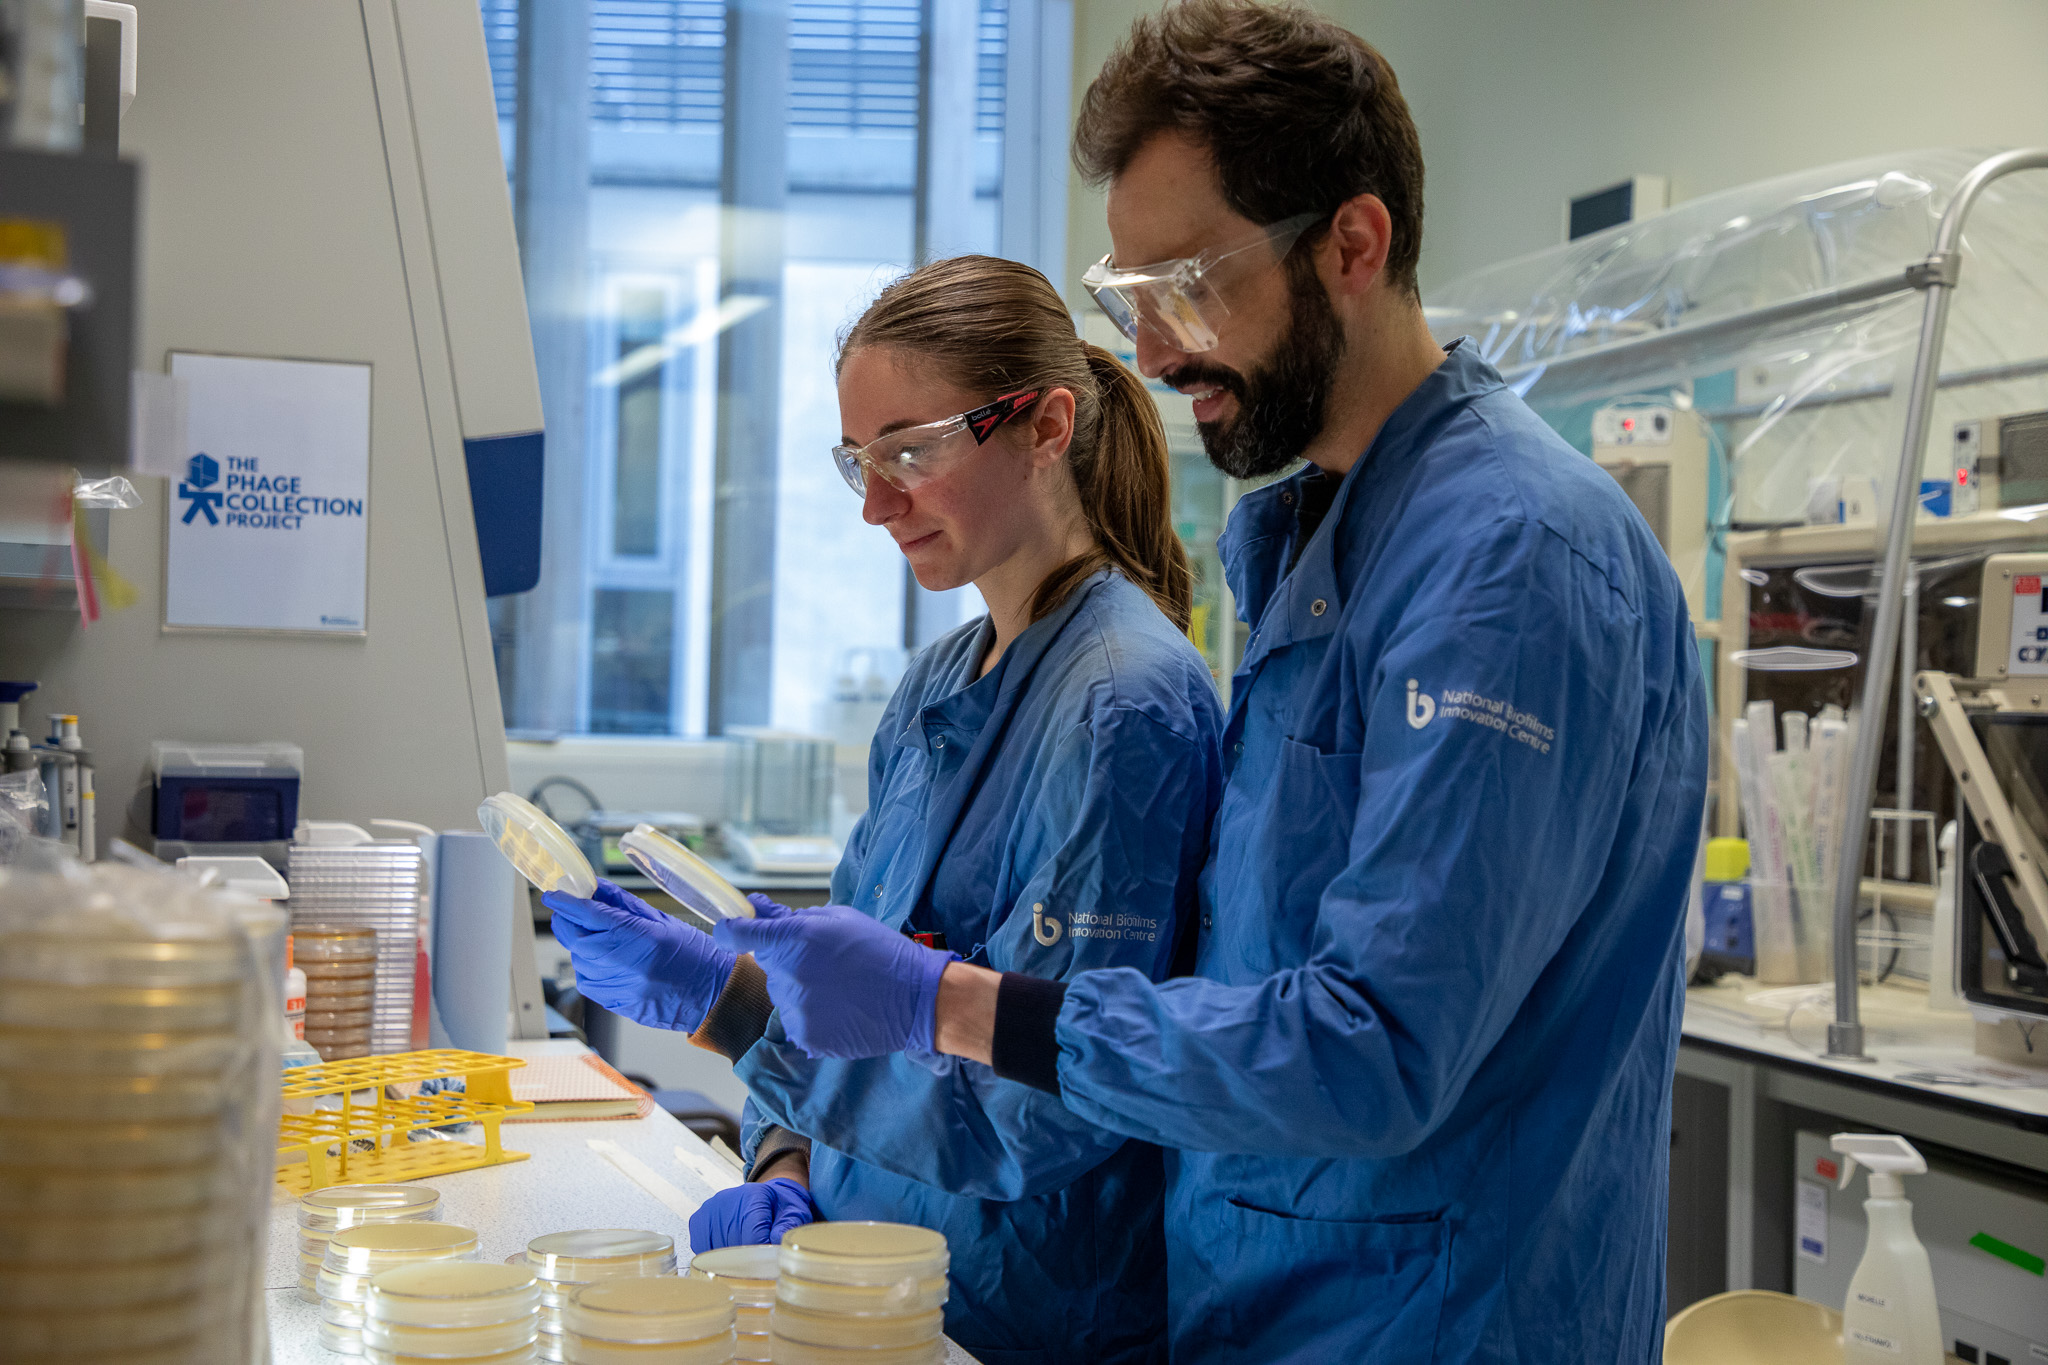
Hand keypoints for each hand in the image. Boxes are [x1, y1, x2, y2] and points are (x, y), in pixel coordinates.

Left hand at [544, 880, 736, 1031]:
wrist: (714, 995)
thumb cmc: (695, 956)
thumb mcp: (661, 920)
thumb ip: (622, 904)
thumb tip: (594, 888)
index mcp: (641, 938)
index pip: (590, 915)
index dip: (567, 902)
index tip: (555, 893)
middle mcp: (627, 965)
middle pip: (577, 939)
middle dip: (567, 922)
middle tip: (568, 911)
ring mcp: (621, 988)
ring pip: (579, 962)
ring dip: (579, 946)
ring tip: (596, 937)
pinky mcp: (618, 1005)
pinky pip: (587, 983)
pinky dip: (587, 968)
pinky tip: (602, 960)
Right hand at [688, 1177, 816, 1250]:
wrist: (764, 1196)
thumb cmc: (780, 1208)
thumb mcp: (794, 1213)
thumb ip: (789, 1226)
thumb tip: (776, 1242)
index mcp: (753, 1196)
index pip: (754, 1234)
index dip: (762, 1253)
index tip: (769, 1261)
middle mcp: (726, 1200)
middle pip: (734, 1245)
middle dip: (748, 1260)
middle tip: (759, 1263)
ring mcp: (709, 1211)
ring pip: (717, 1252)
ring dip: (731, 1261)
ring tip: (745, 1254)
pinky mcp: (698, 1221)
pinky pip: (703, 1251)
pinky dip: (716, 1258)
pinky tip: (730, 1252)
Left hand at [715, 901, 956, 1058]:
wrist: (916, 998)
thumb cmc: (881, 952)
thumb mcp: (840, 919)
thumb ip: (791, 916)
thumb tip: (755, 907)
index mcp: (795, 939)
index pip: (737, 935)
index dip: (730, 931)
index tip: (729, 930)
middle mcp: (789, 975)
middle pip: (768, 966)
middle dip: (787, 960)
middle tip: (824, 962)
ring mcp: (795, 1010)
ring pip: (783, 995)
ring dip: (801, 990)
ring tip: (839, 988)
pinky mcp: (805, 1037)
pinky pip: (796, 1022)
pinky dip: (813, 1016)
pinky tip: (840, 1009)